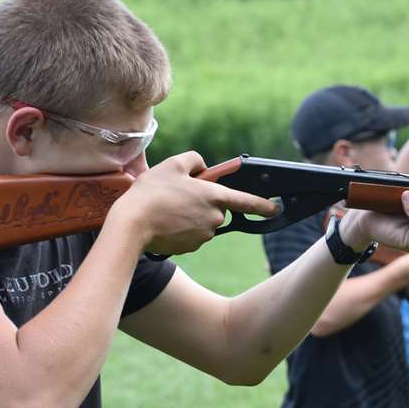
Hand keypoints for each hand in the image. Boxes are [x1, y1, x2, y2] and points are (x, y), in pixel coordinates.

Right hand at [114, 152, 278, 254]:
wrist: (132, 224)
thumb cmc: (152, 192)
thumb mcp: (173, 165)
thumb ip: (194, 160)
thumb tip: (203, 167)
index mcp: (214, 196)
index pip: (247, 202)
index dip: (263, 205)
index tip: (276, 209)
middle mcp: (214, 217)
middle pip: (216, 209)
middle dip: (202, 203)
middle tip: (178, 195)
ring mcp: (204, 235)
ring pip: (203, 222)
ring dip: (191, 215)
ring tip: (167, 208)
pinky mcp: (192, 247)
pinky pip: (192, 235)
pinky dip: (182, 229)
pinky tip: (165, 222)